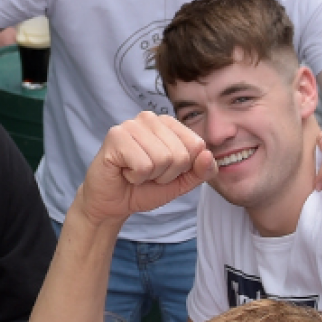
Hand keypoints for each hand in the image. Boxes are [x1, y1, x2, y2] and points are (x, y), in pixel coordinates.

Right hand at [75, 113, 215, 227]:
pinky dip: (135, 177)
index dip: (183, 168)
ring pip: (162, 159)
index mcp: (168, 124)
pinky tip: (124, 171)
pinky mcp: (115, 136)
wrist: (112, 203)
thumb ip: (201, 171)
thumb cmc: (144, 188)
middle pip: (180, 154)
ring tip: (135, 172)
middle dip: (166, 174)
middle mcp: (149, 118)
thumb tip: (208, 155)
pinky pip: (143, 165)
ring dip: (150, 176)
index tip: (163, 171)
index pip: (197, 145)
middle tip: (147, 174)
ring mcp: (131, 125)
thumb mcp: (181, 182)